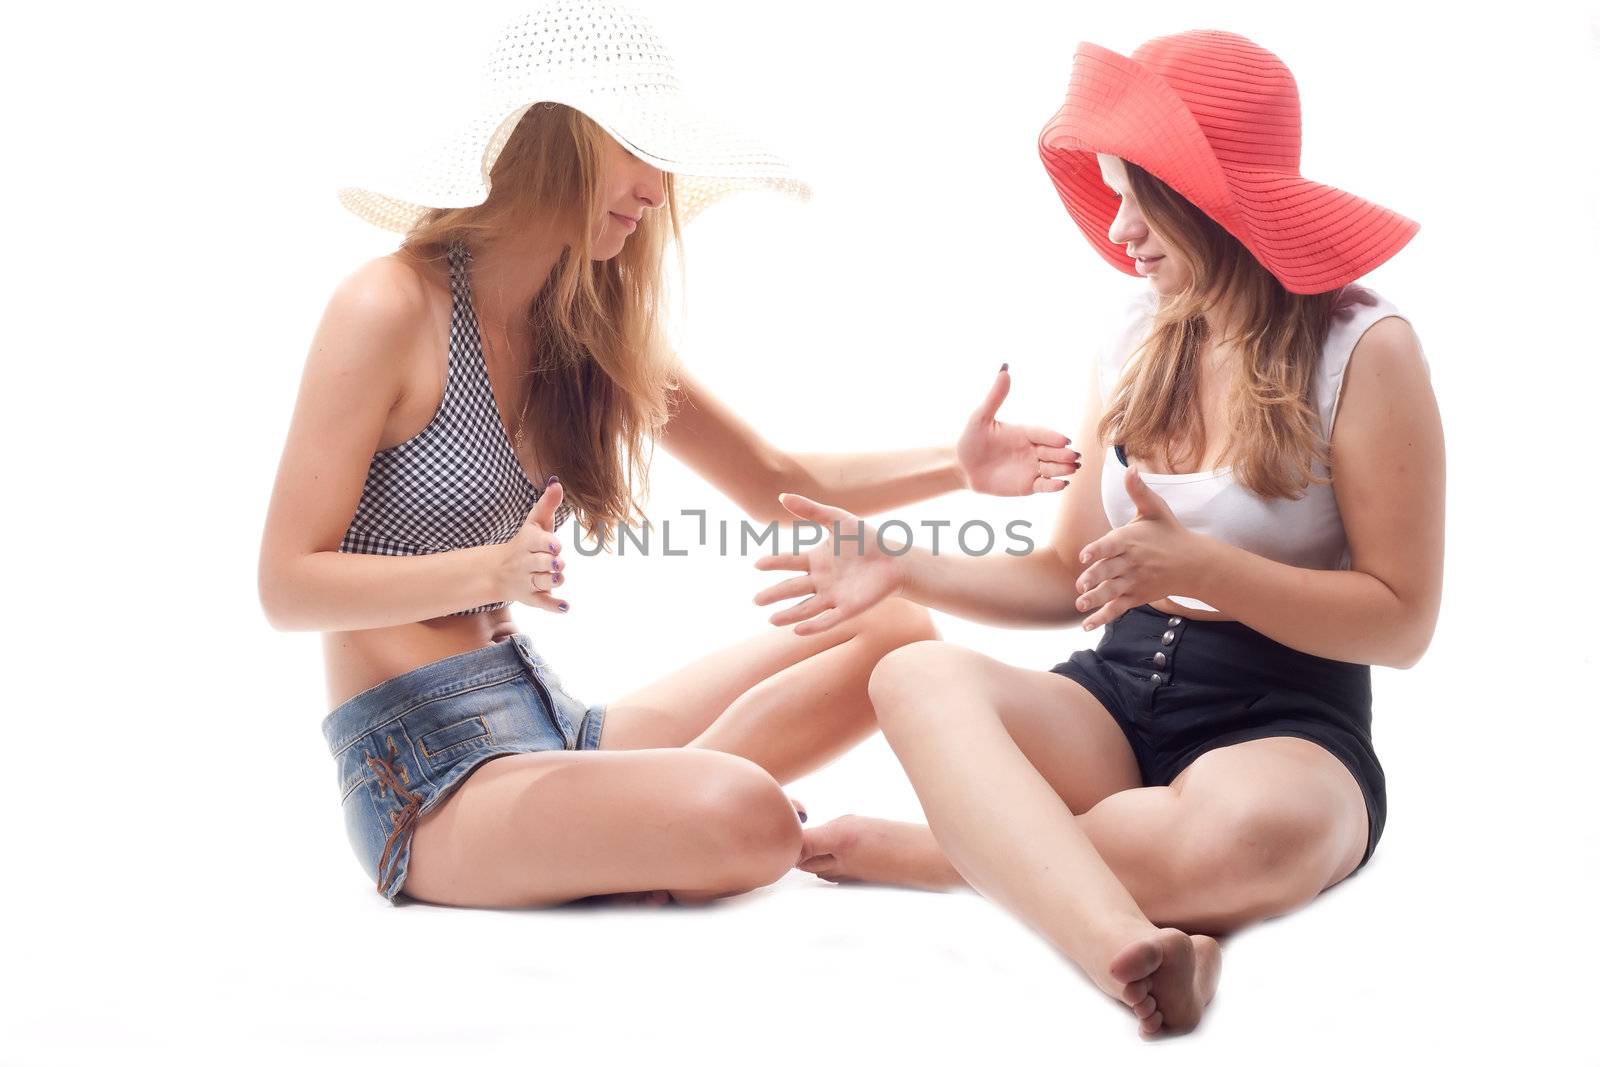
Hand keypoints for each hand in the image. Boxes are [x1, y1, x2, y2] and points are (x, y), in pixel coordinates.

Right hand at [491, 478, 569, 613]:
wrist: (499, 571)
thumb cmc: (526, 543)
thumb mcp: (535, 523)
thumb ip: (547, 504)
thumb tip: (557, 482)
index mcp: (528, 542)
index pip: (538, 542)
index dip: (548, 544)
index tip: (556, 546)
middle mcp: (527, 563)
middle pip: (541, 564)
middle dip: (550, 564)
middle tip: (557, 563)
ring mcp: (528, 581)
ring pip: (543, 583)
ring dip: (553, 581)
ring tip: (558, 577)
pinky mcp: (531, 598)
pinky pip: (542, 603)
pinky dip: (554, 606)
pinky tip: (566, 607)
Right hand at [752, 493, 906, 636]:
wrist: (895, 559)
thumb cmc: (867, 539)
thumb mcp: (838, 520)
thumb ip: (811, 511)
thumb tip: (782, 496)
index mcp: (815, 560)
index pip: (789, 562)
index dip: (774, 563)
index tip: (757, 564)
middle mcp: (820, 580)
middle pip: (792, 588)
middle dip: (774, 594)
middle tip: (756, 600)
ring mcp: (832, 596)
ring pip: (806, 608)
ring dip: (789, 615)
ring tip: (771, 620)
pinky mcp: (848, 609)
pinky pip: (828, 620)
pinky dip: (814, 626)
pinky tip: (798, 631)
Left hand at [956, 364, 1080, 495]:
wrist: (961, 467)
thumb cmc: (970, 440)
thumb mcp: (980, 418)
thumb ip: (995, 397)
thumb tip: (1004, 369)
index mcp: (1024, 432)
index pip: (1042, 433)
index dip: (1052, 437)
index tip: (1064, 440)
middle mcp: (1032, 449)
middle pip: (1052, 451)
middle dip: (1064, 453)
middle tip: (1073, 455)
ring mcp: (1032, 467)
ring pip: (1053, 467)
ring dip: (1063, 468)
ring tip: (1072, 469)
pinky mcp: (1028, 485)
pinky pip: (1044, 485)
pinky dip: (1054, 485)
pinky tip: (1062, 484)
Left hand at [1074, 467, 1204, 629]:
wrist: (1194, 563)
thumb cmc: (1169, 532)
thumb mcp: (1155, 509)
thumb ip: (1138, 491)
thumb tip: (1131, 466)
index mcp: (1131, 540)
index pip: (1111, 545)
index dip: (1097, 550)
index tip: (1084, 556)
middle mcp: (1131, 562)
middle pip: (1110, 571)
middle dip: (1094, 578)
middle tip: (1080, 585)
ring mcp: (1134, 581)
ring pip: (1112, 591)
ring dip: (1096, 599)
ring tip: (1080, 604)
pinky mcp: (1136, 596)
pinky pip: (1118, 608)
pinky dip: (1103, 617)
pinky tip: (1087, 625)